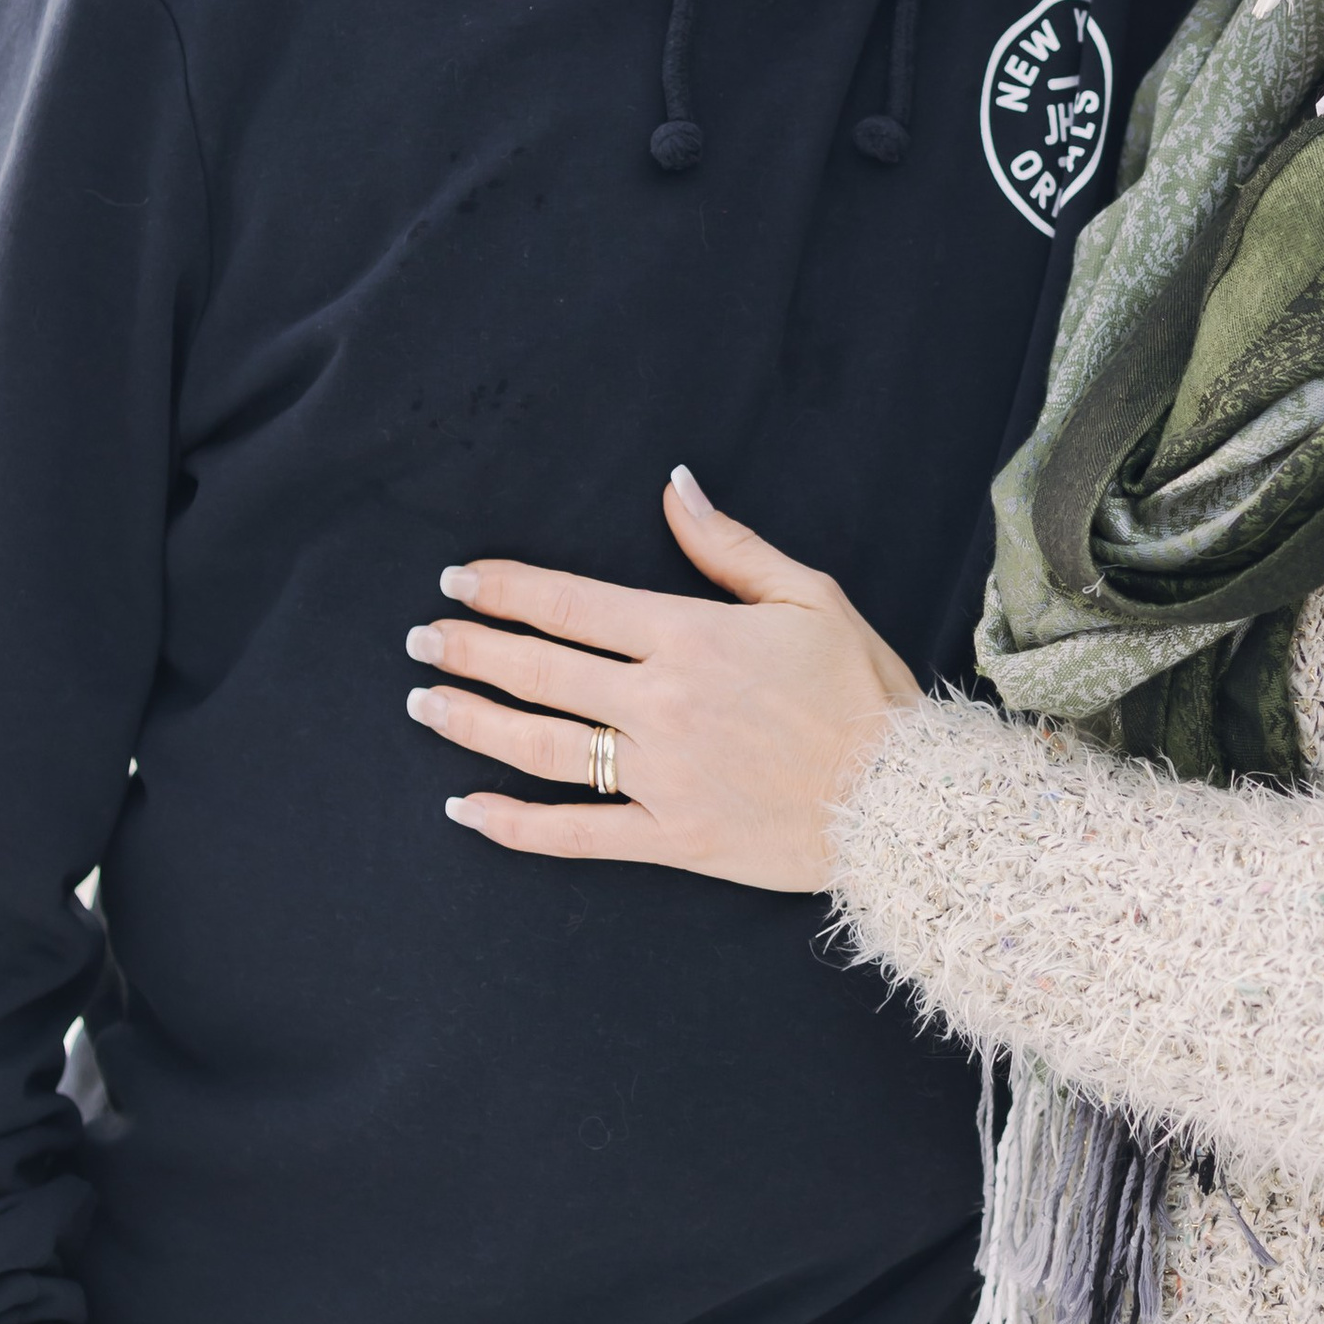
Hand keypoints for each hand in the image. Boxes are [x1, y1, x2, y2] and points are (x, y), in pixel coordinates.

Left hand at [407, 468, 921, 889]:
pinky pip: (574, 834)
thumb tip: (673, 485)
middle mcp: (660, 704)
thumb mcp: (808, 595)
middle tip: (421, 639)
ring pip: (539, 746)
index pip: (569, 605)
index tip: (458, 581)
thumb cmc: (862, 690)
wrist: (902, 800)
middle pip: (538, 671)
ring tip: (424, 704)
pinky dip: (513, 824)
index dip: (504, 590)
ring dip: (472, 723)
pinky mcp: (669, 838)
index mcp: (688, 637)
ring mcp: (658, 776)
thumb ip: (728, 544)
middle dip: (468, 650)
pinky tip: (465, 809)